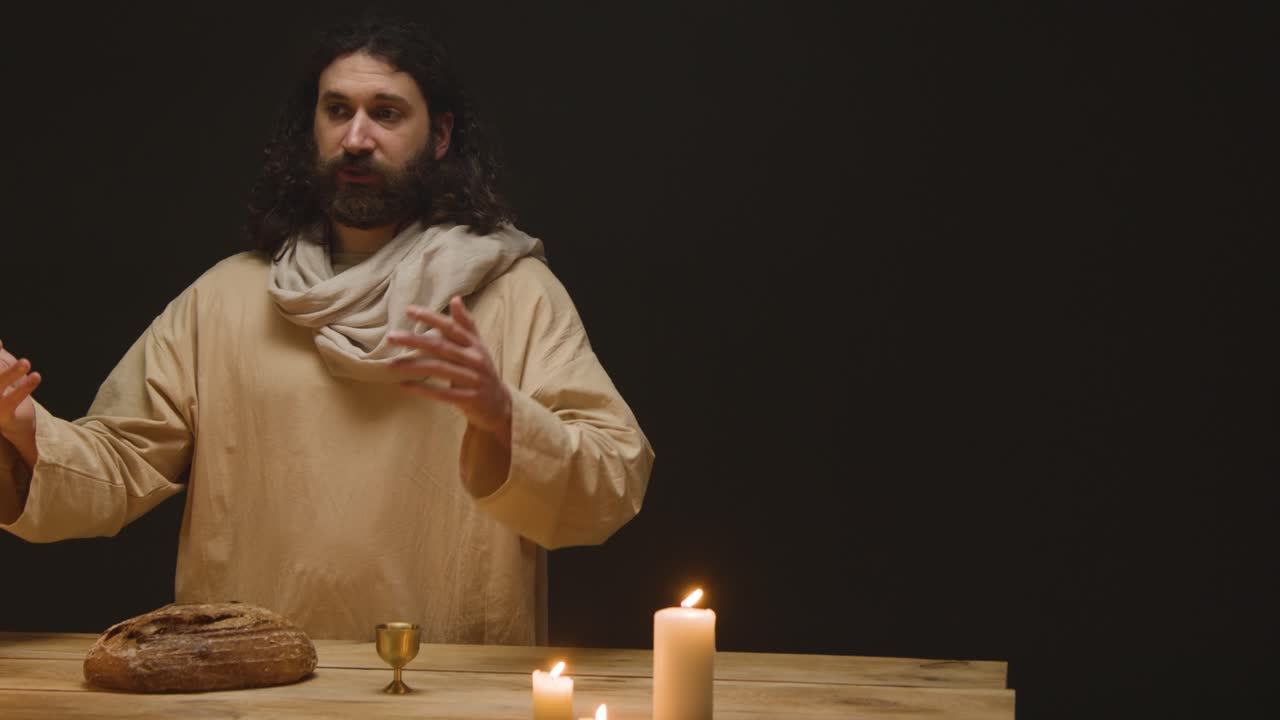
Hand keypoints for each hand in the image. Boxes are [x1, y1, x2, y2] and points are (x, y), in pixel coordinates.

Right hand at [0, 338, 40, 441]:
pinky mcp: (2, 416)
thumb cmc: (2, 396)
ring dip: (10, 373)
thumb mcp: (1, 378)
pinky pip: (12, 401)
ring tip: (25, 362)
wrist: (12, 426)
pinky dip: (24, 388)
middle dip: (4, 369)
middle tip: (12, 351)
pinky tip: (36, 376)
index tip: (0, 341)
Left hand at [386, 296, 511, 446]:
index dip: (431, 318)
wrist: (500, 405)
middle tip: (390, 336)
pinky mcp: (469, 399)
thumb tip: (455, 299)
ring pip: (439, 369)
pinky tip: (404, 385)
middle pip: (441, 347)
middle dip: (414, 340)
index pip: (451, 328)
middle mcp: (475, 359)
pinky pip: (442, 393)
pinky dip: (422, 389)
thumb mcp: (478, 346)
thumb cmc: (483, 372)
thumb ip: (466, 324)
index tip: (409, 310)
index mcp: (475, 345)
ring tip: (390, 364)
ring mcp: (473, 380)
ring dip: (412, 365)